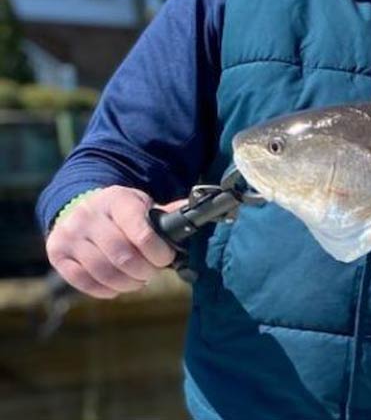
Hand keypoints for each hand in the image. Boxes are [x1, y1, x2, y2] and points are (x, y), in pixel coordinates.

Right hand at [45, 185, 181, 298]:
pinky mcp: (57, 253)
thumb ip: (165, 214)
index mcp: (116, 199)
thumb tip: (194, 215)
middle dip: (144, 270)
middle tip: (152, 272)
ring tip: (138, 281)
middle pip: (122, 255)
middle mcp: (89, 214)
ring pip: (103, 271)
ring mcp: (70, 234)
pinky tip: (118, 287)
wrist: (79, 206)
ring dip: (127, 283)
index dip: (157, 250)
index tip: (166, 258)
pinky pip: (82, 281)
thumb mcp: (141, 204)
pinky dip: (105, 289)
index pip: (140, 230)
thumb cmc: (120, 211)